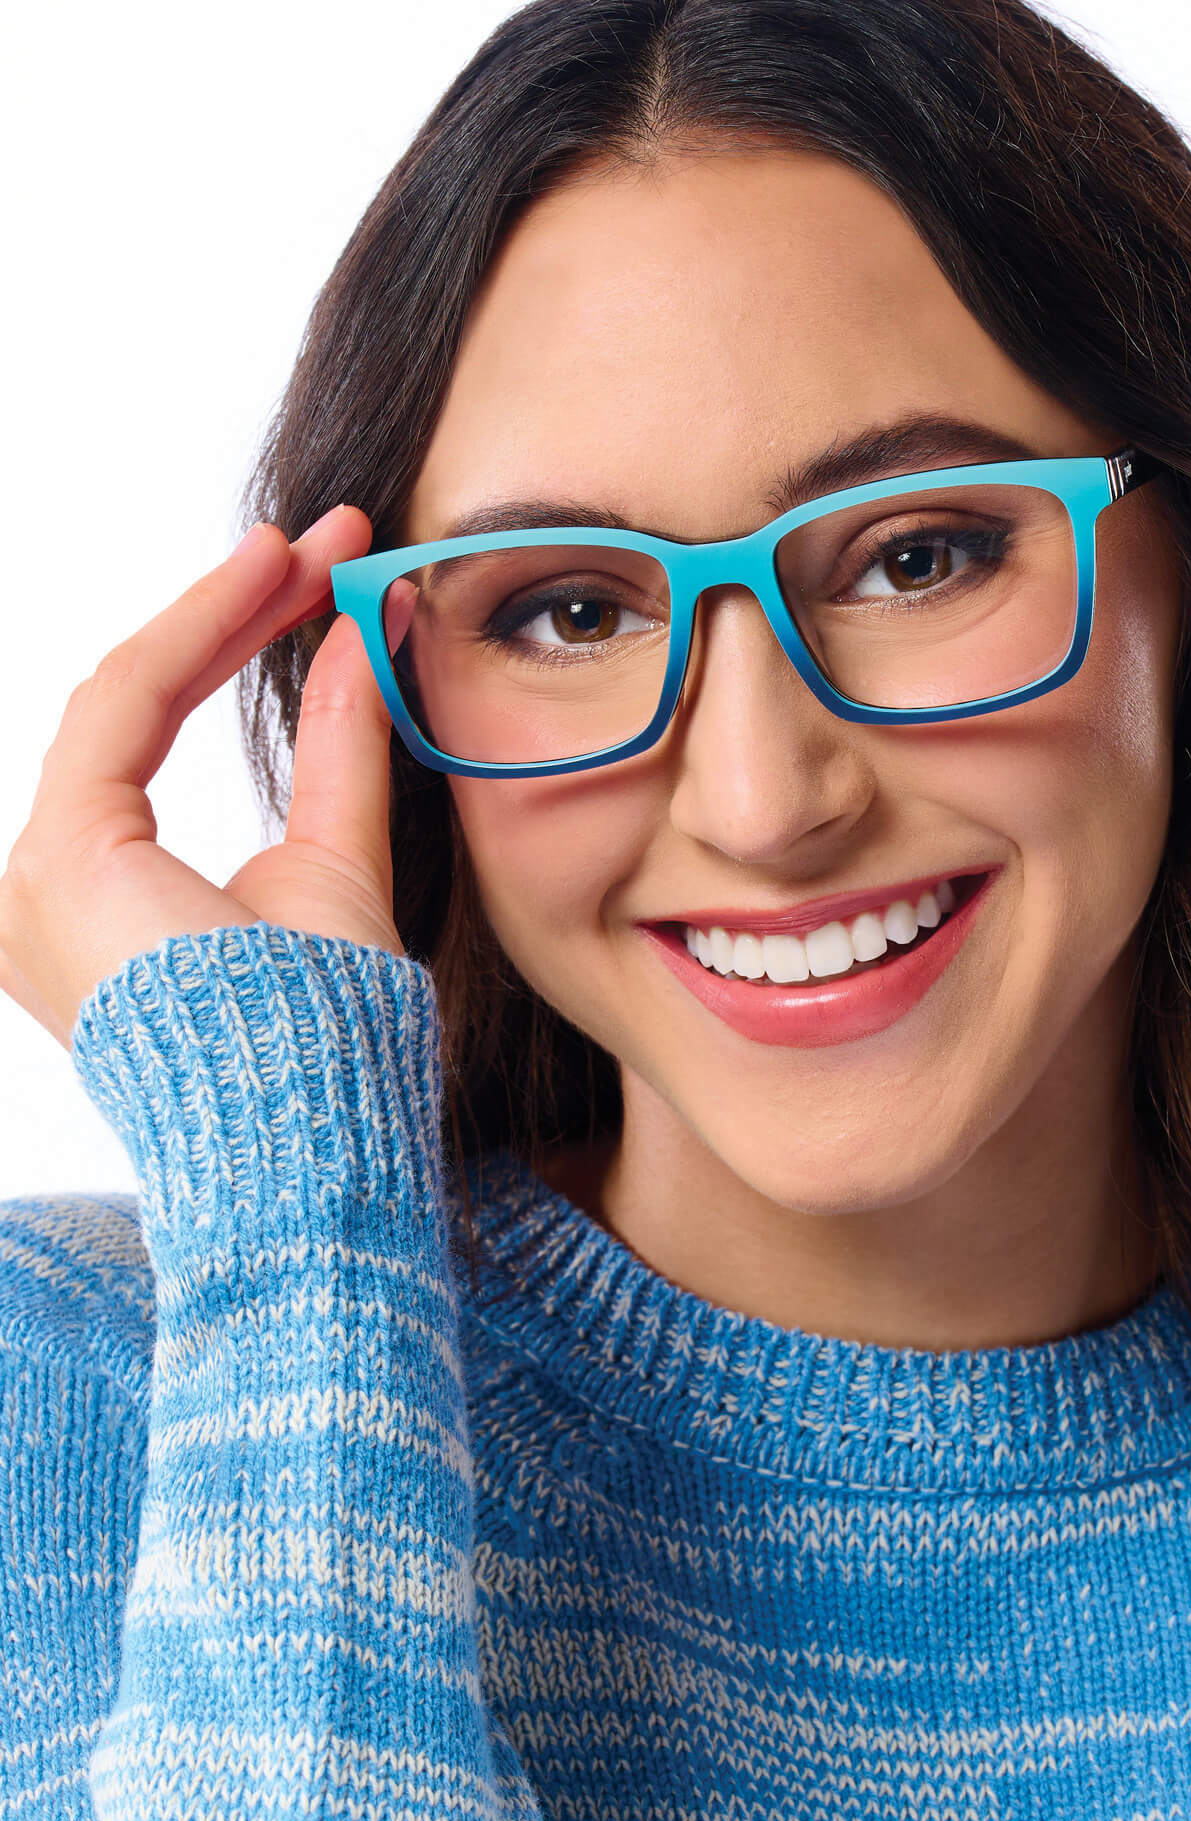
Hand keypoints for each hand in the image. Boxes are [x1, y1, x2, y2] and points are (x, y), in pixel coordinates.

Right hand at [0, 505, 402, 1049]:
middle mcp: (50, 883)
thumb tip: (357, 636)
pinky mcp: (62, 858)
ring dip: (225, 608)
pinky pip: (124, 707)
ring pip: (129, 692)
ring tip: (321, 548)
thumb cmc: (327, 1027)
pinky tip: (268, 577)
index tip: (327, 581)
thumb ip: (340, 749)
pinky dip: (196, 632)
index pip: (155, 728)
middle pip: (139, 700)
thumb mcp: (339, 861)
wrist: (316, 1117)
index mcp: (104, 896)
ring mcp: (43, 873)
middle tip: (334, 543)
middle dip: (238, 610)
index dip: (237, 642)